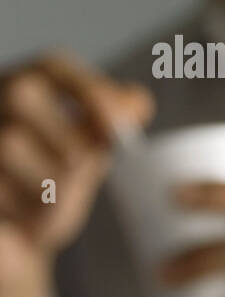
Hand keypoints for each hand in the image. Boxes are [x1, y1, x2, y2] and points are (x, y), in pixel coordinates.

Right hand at [0, 50, 153, 296]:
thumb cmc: (39, 198)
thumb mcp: (77, 160)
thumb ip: (102, 129)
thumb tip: (139, 99)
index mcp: (17, 86)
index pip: (52, 64)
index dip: (88, 88)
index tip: (123, 125)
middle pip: (55, 130)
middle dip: (70, 169)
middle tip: (60, 194)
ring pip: (38, 170)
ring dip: (47, 199)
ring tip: (34, 214)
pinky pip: (10, 209)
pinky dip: (23, 222)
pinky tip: (20, 232)